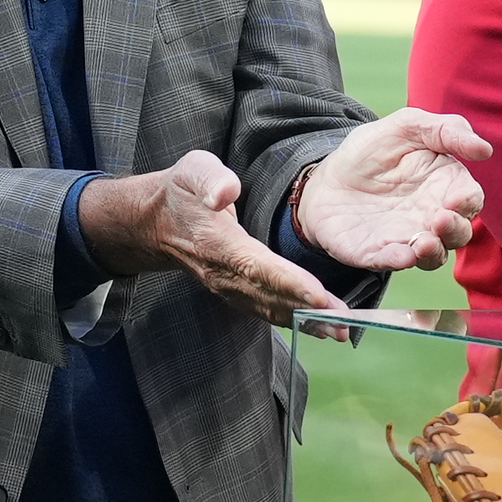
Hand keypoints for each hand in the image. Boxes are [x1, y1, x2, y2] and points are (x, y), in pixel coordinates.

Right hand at [81, 149, 336, 319]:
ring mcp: (229, 288)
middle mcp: (224, 274)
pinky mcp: (236, 293)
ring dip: (306, 322)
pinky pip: (267, 311)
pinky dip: (295, 321)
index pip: (257, 267)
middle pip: (270, 296)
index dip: (288, 282)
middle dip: (308, 311)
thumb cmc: (182, 192)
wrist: (156, 223)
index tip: (317, 295)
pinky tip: (320, 327)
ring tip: (341, 331)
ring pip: (271, 309)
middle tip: (344, 323)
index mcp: (218, 243)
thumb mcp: (193, 170)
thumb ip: (212, 179)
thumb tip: (225, 194)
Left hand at [289, 107, 486, 278]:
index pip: (470, 199)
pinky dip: (399, 262)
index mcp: (445, 186)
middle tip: (440, 218)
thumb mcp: (406, 127)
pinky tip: (400, 255)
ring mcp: (406, 239)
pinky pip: (393, 263)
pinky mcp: (377, 254)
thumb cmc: (372, 151)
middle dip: (455, 229)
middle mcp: (432, 217)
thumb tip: (485, 149)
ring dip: (433, 252)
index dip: (469, 201)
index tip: (459, 198)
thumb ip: (446, 130)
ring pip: (434, 257)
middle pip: (459, 233)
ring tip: (424, 242)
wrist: (325, 178)